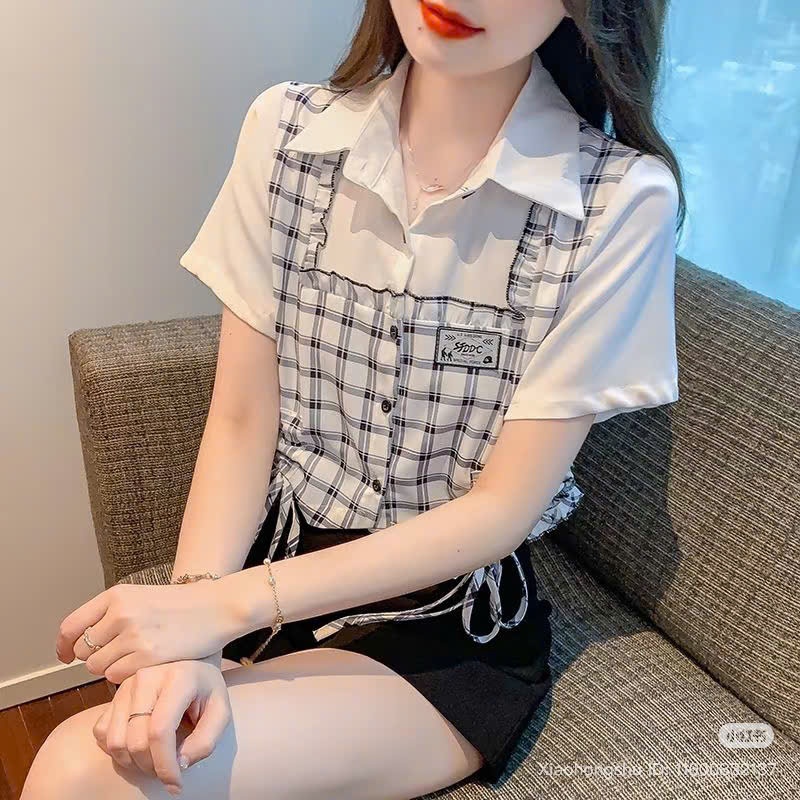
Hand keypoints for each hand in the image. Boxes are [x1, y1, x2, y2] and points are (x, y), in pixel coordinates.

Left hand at [56, 580, 241, 682]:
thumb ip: (110, 614)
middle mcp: (121, 613)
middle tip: (116, 654)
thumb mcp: (140, 597)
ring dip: (109, 668)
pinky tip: (143, 664)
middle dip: (93, 657)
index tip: (65, 655)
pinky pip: (116, 676)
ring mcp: (133, 635)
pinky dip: (124, 676)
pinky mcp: (147, 655)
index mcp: (116, 595)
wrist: (216, 608)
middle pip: (82, 651)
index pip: (71, 626)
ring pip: (96, 667)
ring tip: (133, 658)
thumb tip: (77, 642)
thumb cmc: (180, 605)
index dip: (63, 646)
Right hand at [92, 660, 231, 796]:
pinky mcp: (113, 694)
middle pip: (135, 740)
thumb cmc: (206, 687)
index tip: (176, 784)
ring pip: (115, 740)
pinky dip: (116, 750)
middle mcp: (147, 677)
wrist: (191, 661)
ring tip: (154, 761)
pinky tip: (137, 748)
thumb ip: (206, 739)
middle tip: (168, 771)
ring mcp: (126, 685)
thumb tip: (180, 764)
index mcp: (178, 678)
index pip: (161, 730)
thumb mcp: (220, 710)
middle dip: (151, 767)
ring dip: (133, 763)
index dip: (165, 764)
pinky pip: (102, 732)